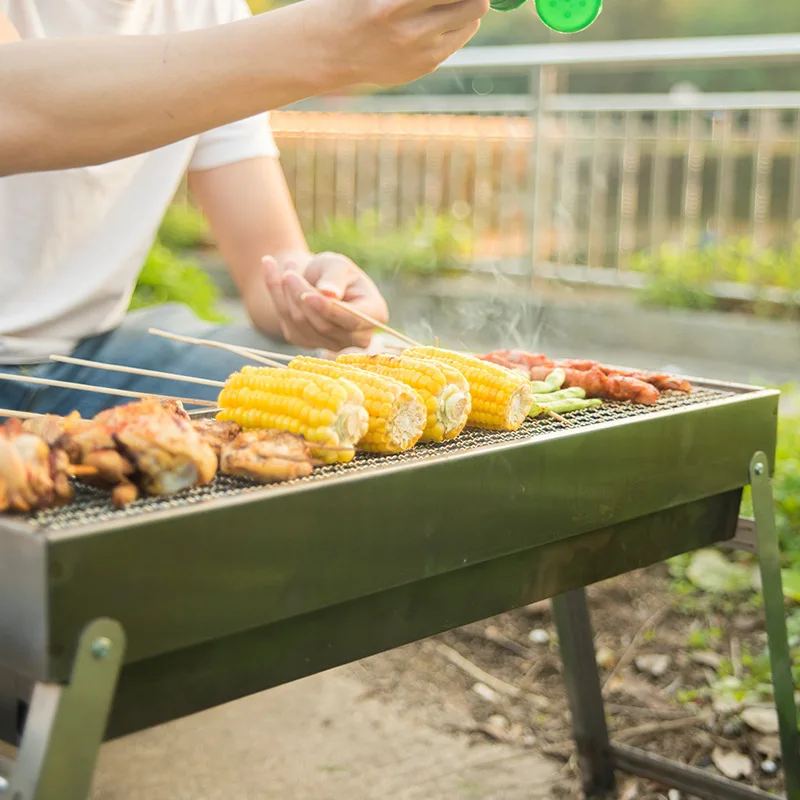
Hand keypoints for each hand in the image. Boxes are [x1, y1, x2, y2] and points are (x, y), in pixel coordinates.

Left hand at [262, 252, 388, 350]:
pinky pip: (287, 323)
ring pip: (303, 324)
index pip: (352, 320)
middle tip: (289, 271)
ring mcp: (332, 344)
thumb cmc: (333, 270)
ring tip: (288, 268)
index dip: (329, 310)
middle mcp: (357, 337)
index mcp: (374, 314)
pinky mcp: (307, 343)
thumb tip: (329, 293)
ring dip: (287, 294)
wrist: (315, 278)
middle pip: (324, 324)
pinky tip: (273, 272)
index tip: (307, 295)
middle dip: (302, 296)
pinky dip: (276, 297)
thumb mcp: (338, 265)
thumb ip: (335, 277)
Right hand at [304, 0, 489, 86]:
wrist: (330, 48)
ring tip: (441, 6)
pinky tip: (424, 25)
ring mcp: (420, 54)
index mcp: (397, 3)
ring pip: (470, 24)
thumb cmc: (356, 4)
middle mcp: (412, 31)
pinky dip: (449, 29)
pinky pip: (453, 42)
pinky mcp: (423, 68)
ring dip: (464, 10)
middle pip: (475, 5)